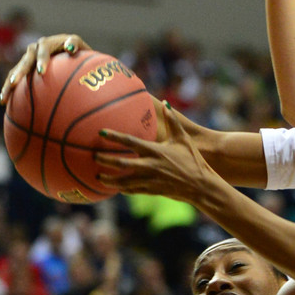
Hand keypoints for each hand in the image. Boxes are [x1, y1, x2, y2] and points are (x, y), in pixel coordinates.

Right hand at [0, 33, 90, 103]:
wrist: (69, 53)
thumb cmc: (78, 52)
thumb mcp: (80, 46)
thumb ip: (75, 44)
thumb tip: (70, 48)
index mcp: (47, 43)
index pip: (43, 50)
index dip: (41, 59)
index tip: (41, 72)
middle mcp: (34, 50)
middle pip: (25, 61)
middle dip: (20, 72)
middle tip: (15, 83)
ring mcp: (27, 60)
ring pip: (16, 70)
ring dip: (9, 83)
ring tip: (4, 97)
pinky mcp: (24, 69)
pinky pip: (14, 78)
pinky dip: (8, 88)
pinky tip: (4, 101)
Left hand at [95, 103, 218, 202]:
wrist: (201, 186)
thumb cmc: (194, 160)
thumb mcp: (184, 139)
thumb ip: (173, 121)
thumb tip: (166, 104)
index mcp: (156, 151)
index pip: (130, 142)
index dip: (115, 137)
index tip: (101, 132)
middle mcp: (150, 166)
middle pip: (122, 163)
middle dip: (105, 160)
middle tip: (93, 157)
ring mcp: (150, 180)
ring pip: (124, 181)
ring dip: (109, 179)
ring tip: (97, 177)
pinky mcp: (152, 191)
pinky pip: (132, 190)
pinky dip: (122, 189)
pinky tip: (114, 187)